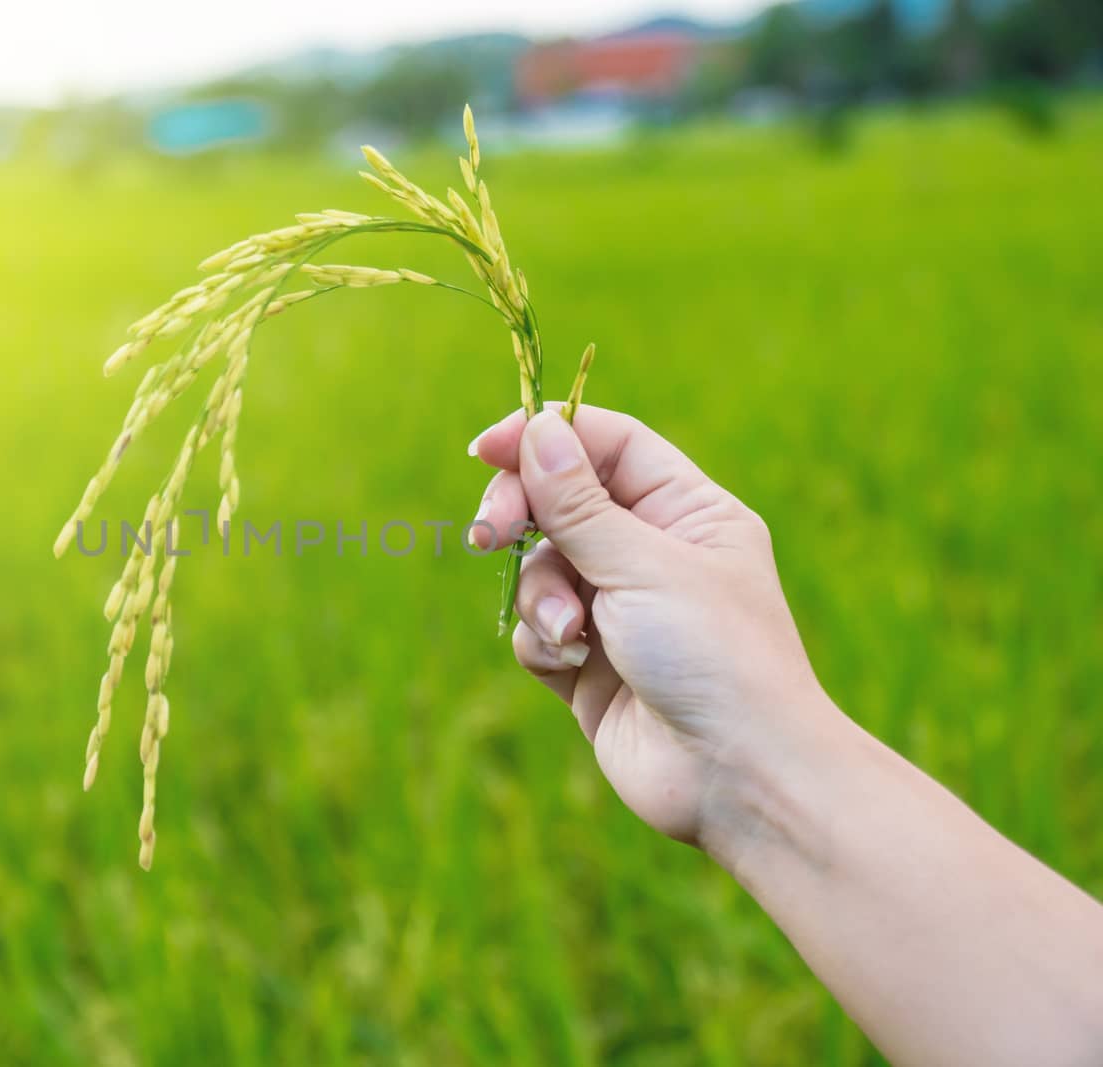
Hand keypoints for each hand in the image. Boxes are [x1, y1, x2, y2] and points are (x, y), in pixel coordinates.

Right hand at [470, 405, 828, 845]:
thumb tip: (537, 430)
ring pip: (540, 570)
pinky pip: (536, 629)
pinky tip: (573, 663)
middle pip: (560, 502)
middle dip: (521, 515)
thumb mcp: (644, 564)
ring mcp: (618, 612)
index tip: (485, 449)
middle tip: (490, 532)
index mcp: (687, 513)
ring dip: (541, 594)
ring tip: (570, 631)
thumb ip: (578, 502)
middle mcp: (653, 555)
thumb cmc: (715, 657)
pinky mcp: (588, 666)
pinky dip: (543, 640)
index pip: (607, 447)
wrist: (737, 776)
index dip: (545, 438)